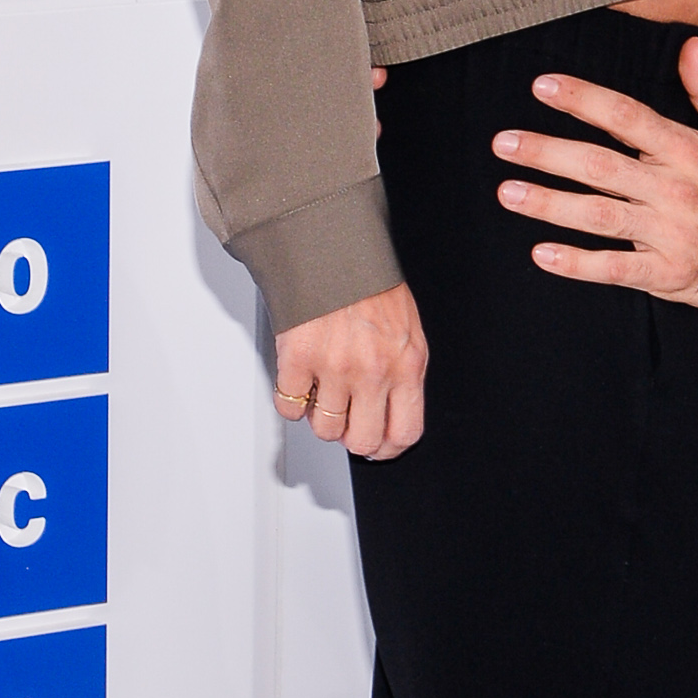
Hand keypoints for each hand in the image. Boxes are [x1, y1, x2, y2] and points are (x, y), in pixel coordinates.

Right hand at [273, 283, 427, 456]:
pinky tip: (300, 381)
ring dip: (320, 418)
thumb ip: (403, 372)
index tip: (378, 447)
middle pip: (362, 440)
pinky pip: (290, 407)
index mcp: (407, 365)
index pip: (405, 432)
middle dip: (352, 437)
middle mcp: (374, 371)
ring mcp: (335, 368)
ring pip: (325, 429)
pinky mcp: (299, 360)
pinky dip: (291, 400)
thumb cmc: (368, 285)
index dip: (389, 448)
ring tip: (323, 393)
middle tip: (346, 422)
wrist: (332, 249)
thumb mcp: (406, 330)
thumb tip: (393, 411)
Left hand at [492, 39, 697, 310]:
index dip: (584, 100)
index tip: (543, 86)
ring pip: (600, 216)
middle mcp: (673, 189)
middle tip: (504, 143)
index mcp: (685, 150)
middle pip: (601, 166)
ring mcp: (668, 233)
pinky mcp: (666, 272)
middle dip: (548, 152)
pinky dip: (578, 264)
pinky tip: (541, 255)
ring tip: (507, 193)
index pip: (627, 117)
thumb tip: (692, 45)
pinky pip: (615, 268)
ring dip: (550, 204)